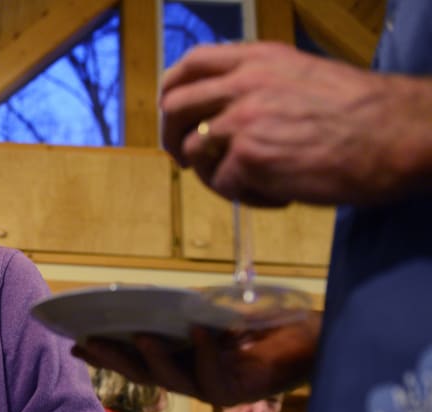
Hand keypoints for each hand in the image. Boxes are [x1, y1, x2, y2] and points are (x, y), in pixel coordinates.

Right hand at [72, 311, 320, 405]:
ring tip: (139, 333)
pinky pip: (214, 372)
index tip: (73, 341)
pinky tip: (196, 328)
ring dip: (154, 357)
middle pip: (143, 375)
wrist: (312, 340)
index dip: (103, 355)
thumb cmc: (264, 326)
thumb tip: (144, 302)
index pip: (134, 363)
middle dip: (113, 359)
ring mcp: (214, 389)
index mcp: (181, 364)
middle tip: (86, 341)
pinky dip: (204, 349)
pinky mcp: (239, 389)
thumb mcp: (214, 315)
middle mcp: (192, 382)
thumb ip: (183, 316)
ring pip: (173, 379)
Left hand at [161, 41, 431, 205]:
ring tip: (259, 181)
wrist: (394, 135)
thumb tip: (222, 111)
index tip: (170, 111)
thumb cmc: (359, 114)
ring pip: (194, 152)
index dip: (172, 90)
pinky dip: (248, 197)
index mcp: (258, 60)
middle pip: (175, 108)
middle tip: (186, 160)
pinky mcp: (247, 158)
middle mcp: (243, 85)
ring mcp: (241, 121)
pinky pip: (224, 186)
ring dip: (218, 174)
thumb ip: (258, 86)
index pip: (192, 64)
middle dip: (172, 138)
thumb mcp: (301, 77)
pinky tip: (281, 192)